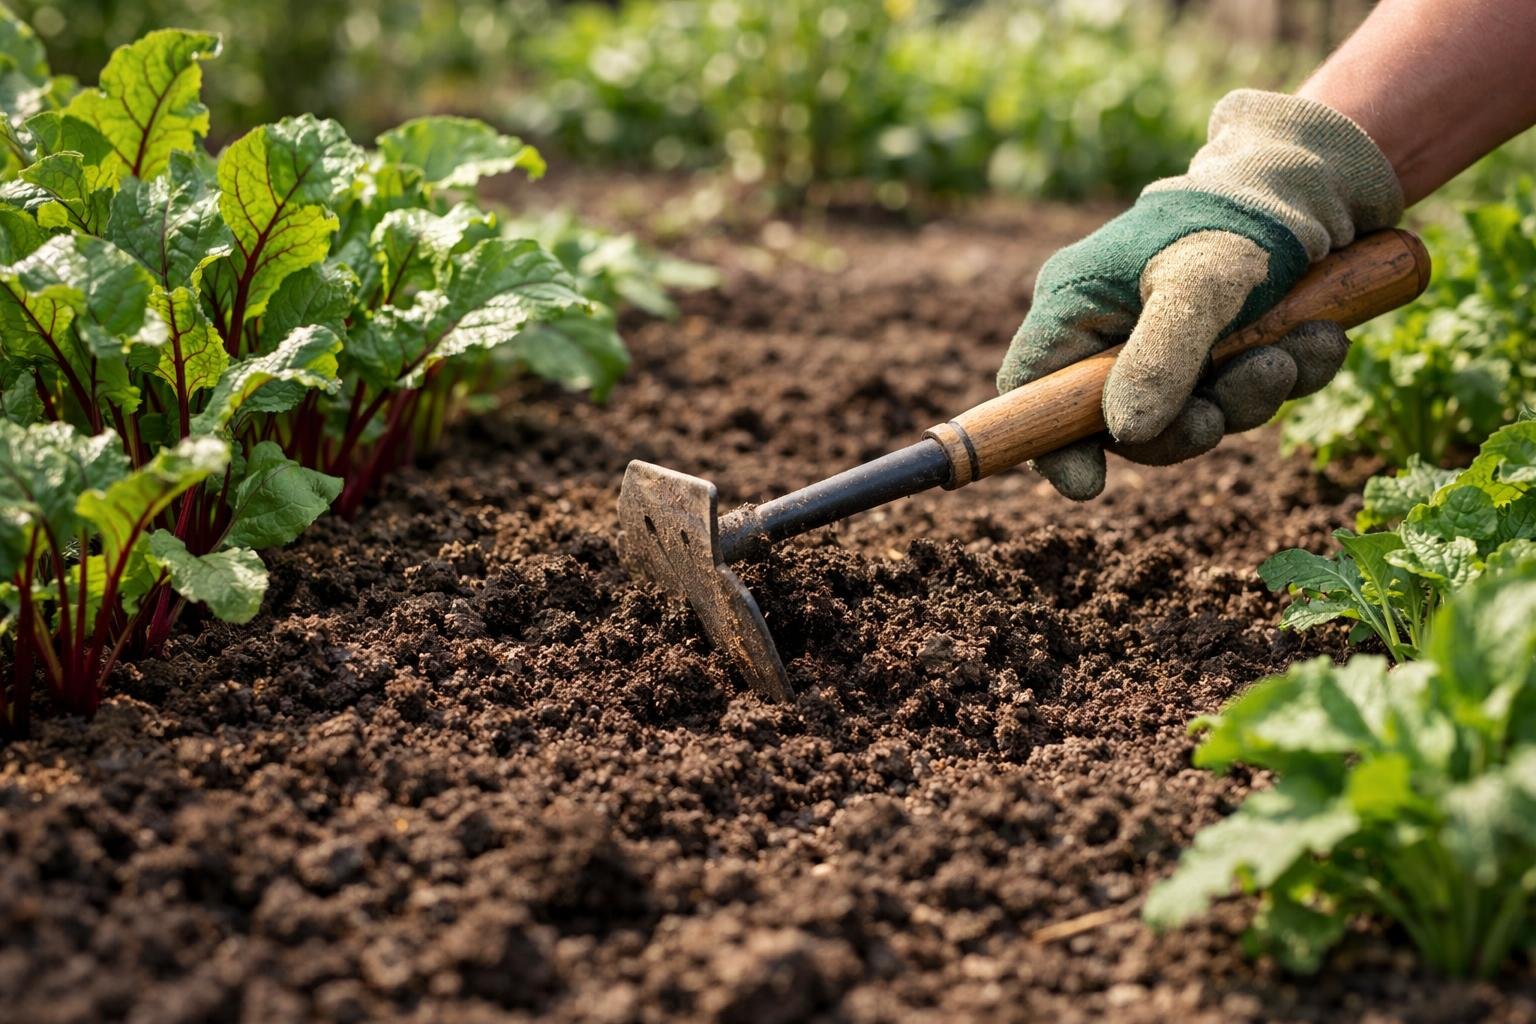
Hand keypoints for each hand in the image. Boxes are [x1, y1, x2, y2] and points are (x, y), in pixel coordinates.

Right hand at [1000, 90, 1403, 499]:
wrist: (1314, 184)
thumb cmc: (1237, 218)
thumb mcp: (1199, 283)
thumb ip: (1159, 357)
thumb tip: (1125, 437)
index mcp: (1078, 303)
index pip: (1033, 387)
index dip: (1049, 443)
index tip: (1087, 484)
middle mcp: (1112, 331)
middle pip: (1121, 423)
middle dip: (1185, 426)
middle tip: (1226, 414)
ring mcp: (1167, 346)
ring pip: (1193, 415)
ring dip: (1251, 396)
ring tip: (1294, 351)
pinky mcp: (1222, 352)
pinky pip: (1243, 395)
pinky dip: (1284, 377)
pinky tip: (1318, 341)